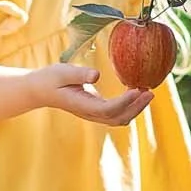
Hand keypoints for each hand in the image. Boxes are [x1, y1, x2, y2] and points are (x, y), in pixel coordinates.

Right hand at [33, 62, 152, 128]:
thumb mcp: (61, 72)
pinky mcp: (96, 110)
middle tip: (150, 91)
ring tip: (147, 92)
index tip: (137, 89)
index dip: (124, 102)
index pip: (108, 109)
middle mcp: (89, 113)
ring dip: (135, 108)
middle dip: (136, 107)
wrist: (40, 90)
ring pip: (119, 118)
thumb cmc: (49, 79)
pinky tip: (136, 92)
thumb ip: (78, 73)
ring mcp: (93, 114)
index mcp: (82, 105)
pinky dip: (130, 106)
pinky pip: (116, 113)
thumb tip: (97, 74)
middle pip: (118, 118)